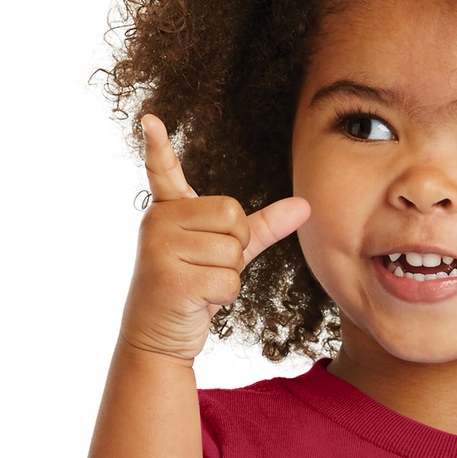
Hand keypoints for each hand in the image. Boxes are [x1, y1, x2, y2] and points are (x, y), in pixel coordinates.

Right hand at [119, 113, 310, 364]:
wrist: (156, 338)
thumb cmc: (192, 290)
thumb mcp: (225, 254)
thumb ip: (262, 228)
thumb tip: (305, 206)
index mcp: (167, 211)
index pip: (163, 171)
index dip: (158, 146)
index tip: (151, 118)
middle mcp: (157, 222)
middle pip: (234, 216)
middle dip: (235, 248)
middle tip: (206, 268)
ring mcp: (159, 249)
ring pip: (233, 252)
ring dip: (229, 277)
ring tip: (199, 285)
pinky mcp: (170, 279)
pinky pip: (228, 280)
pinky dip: (224, 296)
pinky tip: (198, 301)